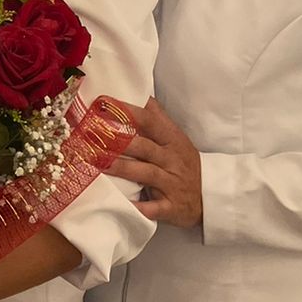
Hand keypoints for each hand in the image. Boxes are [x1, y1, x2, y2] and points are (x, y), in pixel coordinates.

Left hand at [107, 97, 204, 227]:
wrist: (212, 197)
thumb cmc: (185, 163)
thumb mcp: (176, 139)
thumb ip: (158, 119)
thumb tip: (141, 94)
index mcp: (172, 140)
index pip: (149, 121)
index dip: (126, 112)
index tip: (102, 104)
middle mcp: (172, 160)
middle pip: (143, 147)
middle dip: (117, 142)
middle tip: (89, 136)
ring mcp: (172, 184)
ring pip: (145, 173)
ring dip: (120, 168)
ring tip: (96, 163)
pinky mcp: (171, 207)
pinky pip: (153, 207)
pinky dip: (139, 207)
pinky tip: (121, 204)